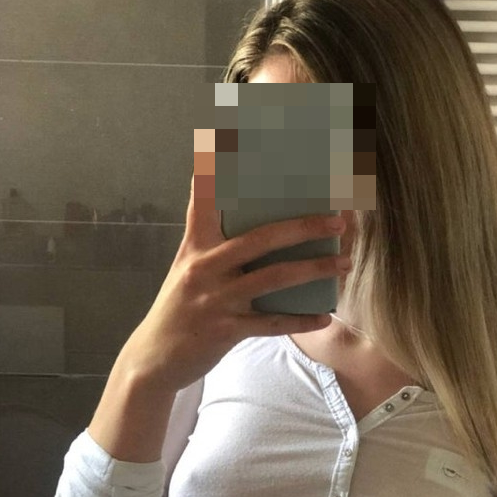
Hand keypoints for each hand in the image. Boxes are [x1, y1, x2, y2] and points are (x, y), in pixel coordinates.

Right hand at [120, 173, 349, 392]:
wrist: (153, 358)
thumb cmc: (178, 308)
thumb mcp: (186, 268)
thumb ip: (210, 243)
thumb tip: (246, 220)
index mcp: (195, 247)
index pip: (204, 200)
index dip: (217, 169)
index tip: (234, 137)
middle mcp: (204, 268)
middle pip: (260, 239)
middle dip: (303, 226)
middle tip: (338, 220)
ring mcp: (215, 300)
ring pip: (273, 279)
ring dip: (313, 270)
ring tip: (342, 264)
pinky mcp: (225, 330)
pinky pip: (272, 323)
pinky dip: (300, 320)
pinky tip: (323, 316)